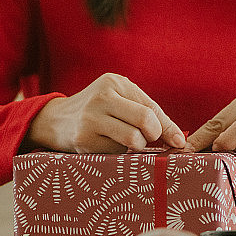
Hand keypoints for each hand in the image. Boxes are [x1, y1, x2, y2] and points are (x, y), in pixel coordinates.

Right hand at [26, 73, 185, 152]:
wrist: (55, 121)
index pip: (152, 107)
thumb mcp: (120, 101)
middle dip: (153, 136)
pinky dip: (119, 153)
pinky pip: (116, 152)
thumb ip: (150, 115)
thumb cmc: (98, 111)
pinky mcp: (83, 140)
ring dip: (136, 147)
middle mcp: (102, 97)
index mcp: (114, 82)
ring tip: (126, 142)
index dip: (168, 128)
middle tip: (147, 140)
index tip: (178, 143)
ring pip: (133, 139)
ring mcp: (90, 118)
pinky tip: (107, 145)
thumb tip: (180, 140)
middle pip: (146, 121)